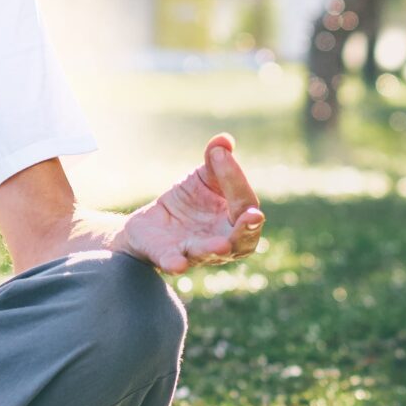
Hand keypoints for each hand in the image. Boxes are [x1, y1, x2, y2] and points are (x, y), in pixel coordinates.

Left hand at [111, 132, 265, 274]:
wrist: (152, 224)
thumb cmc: (188, 202)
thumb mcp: (202, 177)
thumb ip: (215, 159)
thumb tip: (224, 140)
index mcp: (235, 221)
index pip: (244, 203)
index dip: (236, 180)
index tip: (219, 155)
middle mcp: (221, 241)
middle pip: (242, 240)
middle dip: (247, 229)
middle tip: (253, 216)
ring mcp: (194, 251)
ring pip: (207, 253)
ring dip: (214, 249)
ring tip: (221, 246)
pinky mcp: (165, 256)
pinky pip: (171, 262)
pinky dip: (174, 263)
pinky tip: (177, 264)